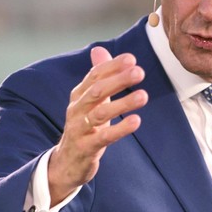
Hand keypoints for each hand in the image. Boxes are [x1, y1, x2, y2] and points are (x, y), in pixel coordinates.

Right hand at [47, 47, 147, 203]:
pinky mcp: (86, 147)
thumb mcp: (90, 101)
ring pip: (101, 113)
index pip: (95, 76)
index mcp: (79, 95)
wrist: (66, 161)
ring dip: (123, 103)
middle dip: (118, 80)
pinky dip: (120, 129)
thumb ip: (97, 77)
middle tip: (139, 72)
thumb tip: (100, 49)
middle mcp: (77, 109)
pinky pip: (104, 137)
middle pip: (97, 91)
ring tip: (144, 96)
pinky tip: (136, 121)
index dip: (112, 66)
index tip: (131, 59)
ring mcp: (79, 128)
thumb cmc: (84, 126)